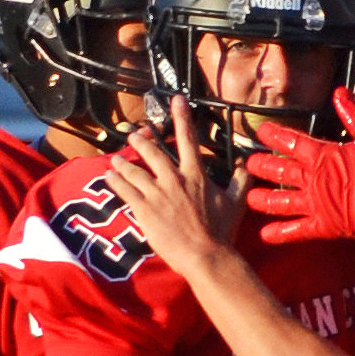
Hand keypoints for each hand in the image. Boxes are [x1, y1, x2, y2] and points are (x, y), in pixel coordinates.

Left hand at [99, 98, 247, 270]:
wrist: (206, 256)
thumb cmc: (221, 232)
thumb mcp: (236, 203)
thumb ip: (240, 180)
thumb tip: (246, 164)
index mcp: (195, 175)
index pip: (188, 138)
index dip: (181, 116)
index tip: (176, 99)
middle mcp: (174, 179)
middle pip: (152, 152)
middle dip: (141, 141)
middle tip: (133, 135)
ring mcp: (156, 194)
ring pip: (133, 170)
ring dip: (123, 162)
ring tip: (116, 158)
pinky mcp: (144, 210)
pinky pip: (124, 190)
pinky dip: (115, 181)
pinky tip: (109, 177)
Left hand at [240, 91, 354, 248]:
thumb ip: (353, 114)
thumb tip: (339, 92)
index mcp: (323, 155)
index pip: (291, 142)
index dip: (274, 136)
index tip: (261, 132)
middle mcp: (314, 179)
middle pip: (280, 171)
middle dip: (263, 167)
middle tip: (250, 164)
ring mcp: (316, 203)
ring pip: (282, 201)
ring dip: (265, 200)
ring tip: (250, 199)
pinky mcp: (324, 225)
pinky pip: (297, 231)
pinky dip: (281, 233)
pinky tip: (265, 235)